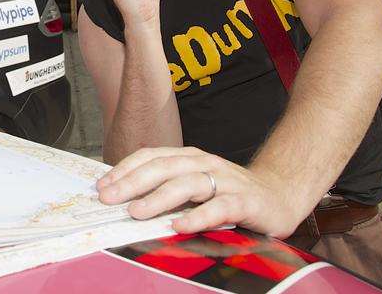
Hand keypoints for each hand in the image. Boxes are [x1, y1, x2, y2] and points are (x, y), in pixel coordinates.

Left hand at [95, 146, 303, 237]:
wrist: (279, 194)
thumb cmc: (229, 192)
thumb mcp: (195, 185)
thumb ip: (166, 188)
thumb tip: (124, 198)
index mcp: (189, 158)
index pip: (151, 157)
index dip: (125, 169)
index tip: (102, 185)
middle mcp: (205, 163)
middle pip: (163, 168)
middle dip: (132, 182)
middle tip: (109, 198)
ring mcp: (226, 180)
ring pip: (187, 184)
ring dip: (159, 198)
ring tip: (137, 211)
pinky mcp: (246, 201)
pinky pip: (220, 207)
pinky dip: (198, 216)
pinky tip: (180, 226)